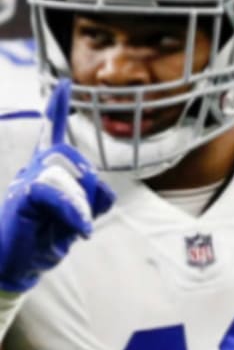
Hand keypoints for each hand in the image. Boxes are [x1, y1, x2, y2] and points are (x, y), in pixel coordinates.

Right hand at [0, 80, 114, 291]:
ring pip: (68, 178)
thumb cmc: (45, 239)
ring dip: (80, 207)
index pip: (53, 135)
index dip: (57, 110)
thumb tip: (102, 189)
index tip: (65, 85)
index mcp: (47, 171)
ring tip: (72, 227)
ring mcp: (26, 180)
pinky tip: (80, 230)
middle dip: (89, 190)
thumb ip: (93, 200)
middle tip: (80, 217)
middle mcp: (35, 170)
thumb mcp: (77, 218)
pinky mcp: (22, 196)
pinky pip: (55, 193)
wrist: (16, 264)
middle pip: (75, 161)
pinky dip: (73, 214)